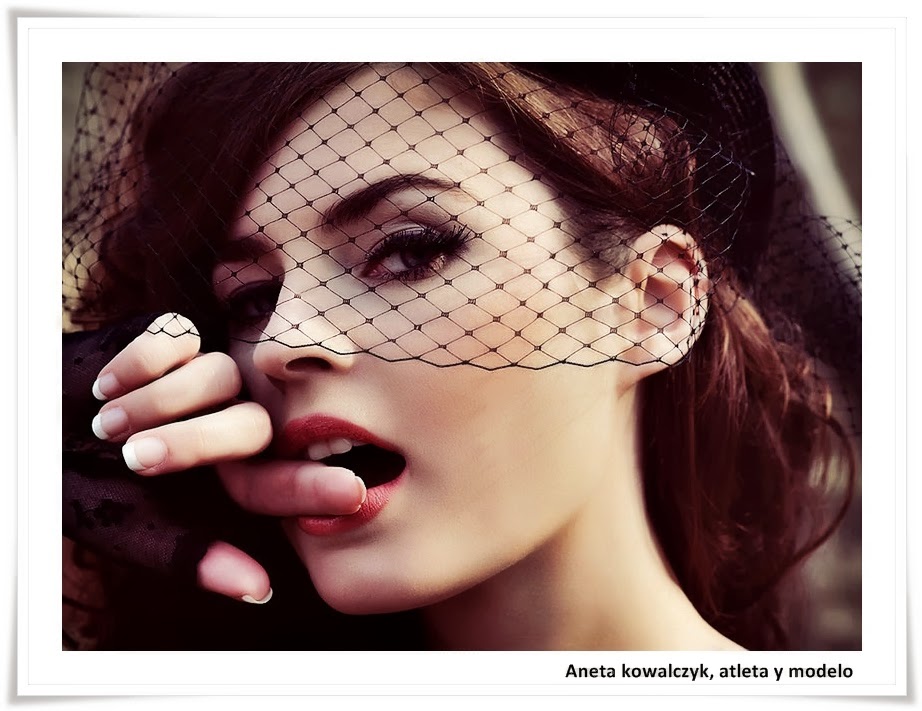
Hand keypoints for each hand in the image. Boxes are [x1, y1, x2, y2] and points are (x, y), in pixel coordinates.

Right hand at [84, 313, 365, 601]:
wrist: (32, 425)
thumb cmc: (84, 482)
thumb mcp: (127, 527)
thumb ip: (188, 556)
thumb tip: (261, 590)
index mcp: (226, 472)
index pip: (279, 480)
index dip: (309, 488)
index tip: (351, 494)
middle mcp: (227, 421)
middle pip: (250, 425)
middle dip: (193, 442)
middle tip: (134, 458)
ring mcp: (206, 378)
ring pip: (218, 376)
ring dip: (155, 403)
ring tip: (105, 422)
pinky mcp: (178, 337)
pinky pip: (179, 339)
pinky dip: (138, 362)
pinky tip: (108, 383)